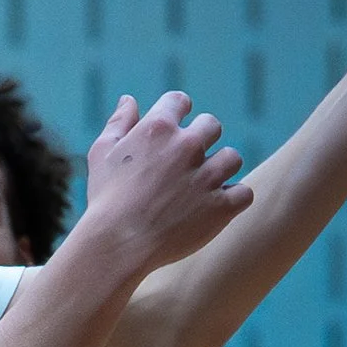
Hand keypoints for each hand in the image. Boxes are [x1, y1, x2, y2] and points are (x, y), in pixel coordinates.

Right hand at [79, 90, 249, 273]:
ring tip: (203, 188)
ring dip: (220, 169)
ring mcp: (207, 176)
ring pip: (232, 158)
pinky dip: (234, 199)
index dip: (178, 114)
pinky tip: (217, 207)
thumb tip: (129, 100)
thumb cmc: (105, 201)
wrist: (117, 246)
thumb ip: (118, 123)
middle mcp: (187, 146)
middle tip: (186, 165)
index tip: (174, 131)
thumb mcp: (102, 155)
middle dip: (202, 140)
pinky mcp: (221, 207)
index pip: (181, 101)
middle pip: (211, 126)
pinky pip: (244, 193)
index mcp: (159, 128)